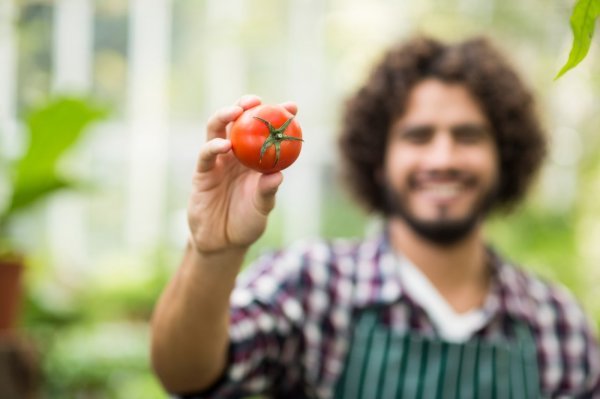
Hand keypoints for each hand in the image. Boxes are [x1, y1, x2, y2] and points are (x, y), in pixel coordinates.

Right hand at [188, 95, 297, 254]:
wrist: (222, 242)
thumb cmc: (246, 223)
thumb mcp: (261, 208)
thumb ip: (267, 192)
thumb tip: (278, 174)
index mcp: (255, 159)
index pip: (267, 132)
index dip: (278, 116)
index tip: (292, 107)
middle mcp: (236, 155)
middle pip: (239, 122)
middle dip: (247, 106)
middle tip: (257, 101)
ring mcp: (218, 162)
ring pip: (217, 130)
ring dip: (225, 116)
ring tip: (237, 111)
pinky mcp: (202, 173)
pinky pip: (206, 154)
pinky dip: (214, 146)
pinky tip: (225, 145)